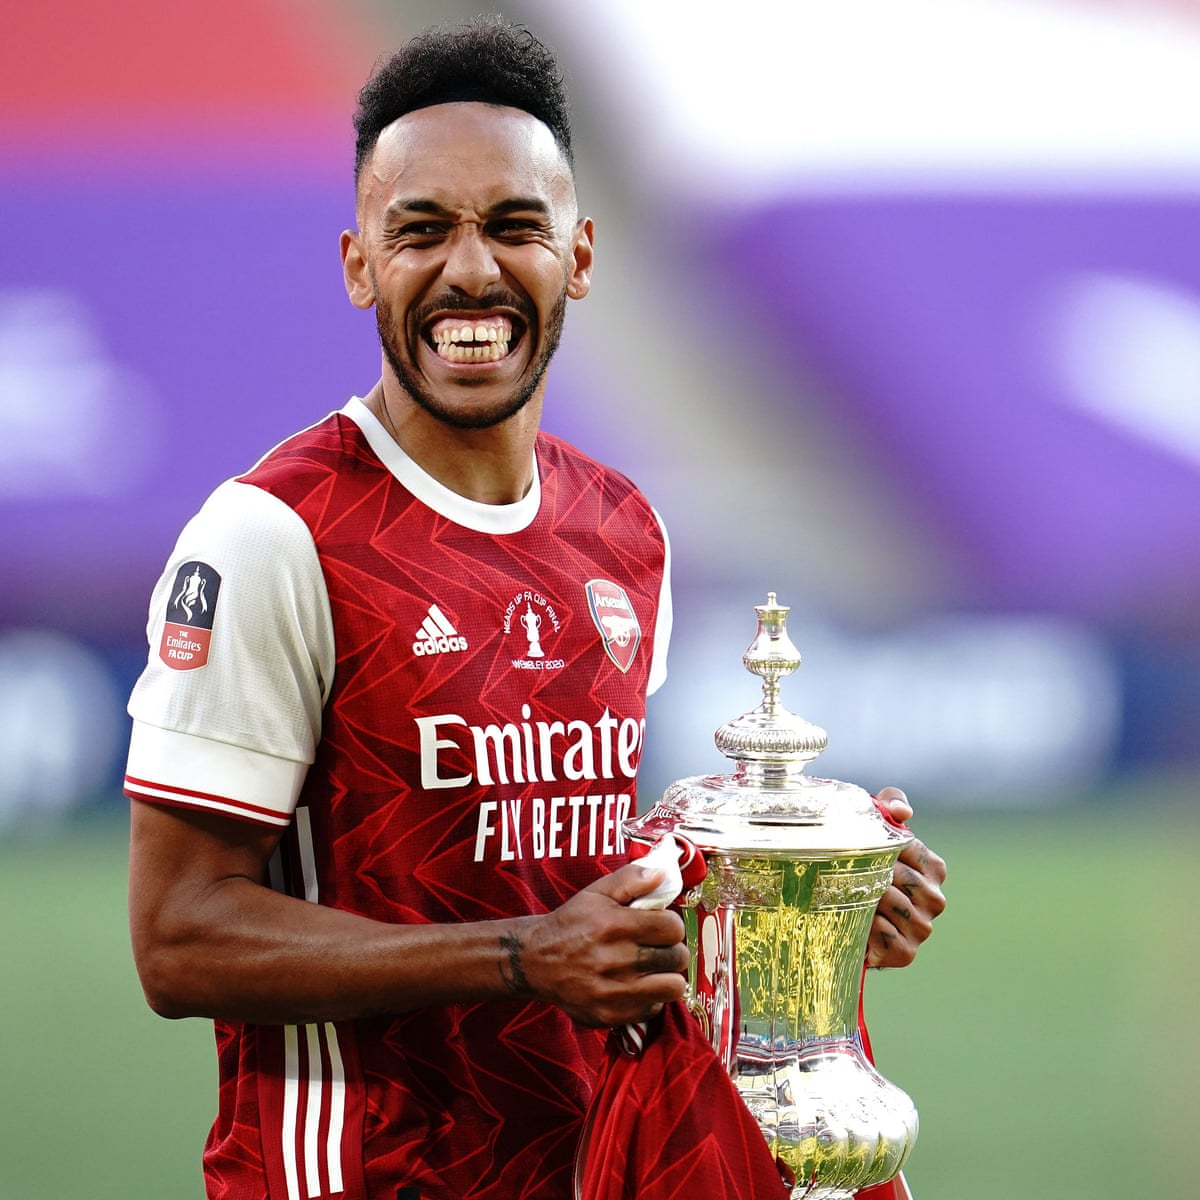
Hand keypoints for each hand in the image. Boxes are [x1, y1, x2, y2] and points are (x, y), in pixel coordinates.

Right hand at [520, 863, 689, 1026]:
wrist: (536, 962)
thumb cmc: (571, 924)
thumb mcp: (596, 892)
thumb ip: (631, 878)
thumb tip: (663, 873)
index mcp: (614, 926)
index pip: (672, 927)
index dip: (671, 924)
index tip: (662, 926)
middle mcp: (616, 961)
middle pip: (676, 957)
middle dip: (672, 949)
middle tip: (659, 947)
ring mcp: (614, 992)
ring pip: (672, 987)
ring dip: (667, 976)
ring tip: (654, 968)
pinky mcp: (611, 1015)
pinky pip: (653, 1009)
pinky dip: (649, 997)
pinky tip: (634, 985)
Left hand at [867, 787, 946, 967]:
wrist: (838, 911)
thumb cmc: (863, 863)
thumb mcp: (876, 825)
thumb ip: (891, 804)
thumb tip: (903, 814)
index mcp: (935, 869)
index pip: (911, 849)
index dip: (883, 847)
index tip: (862, 847)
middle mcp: (935, 899)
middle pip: (902, 878)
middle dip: (873, 872)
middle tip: (850, 871)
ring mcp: (922, 928)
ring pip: (894, 906)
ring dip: (868, 899)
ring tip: (851, 895)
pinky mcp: (905, 953)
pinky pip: (887, 936)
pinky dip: (869, 928)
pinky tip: (859, 922)